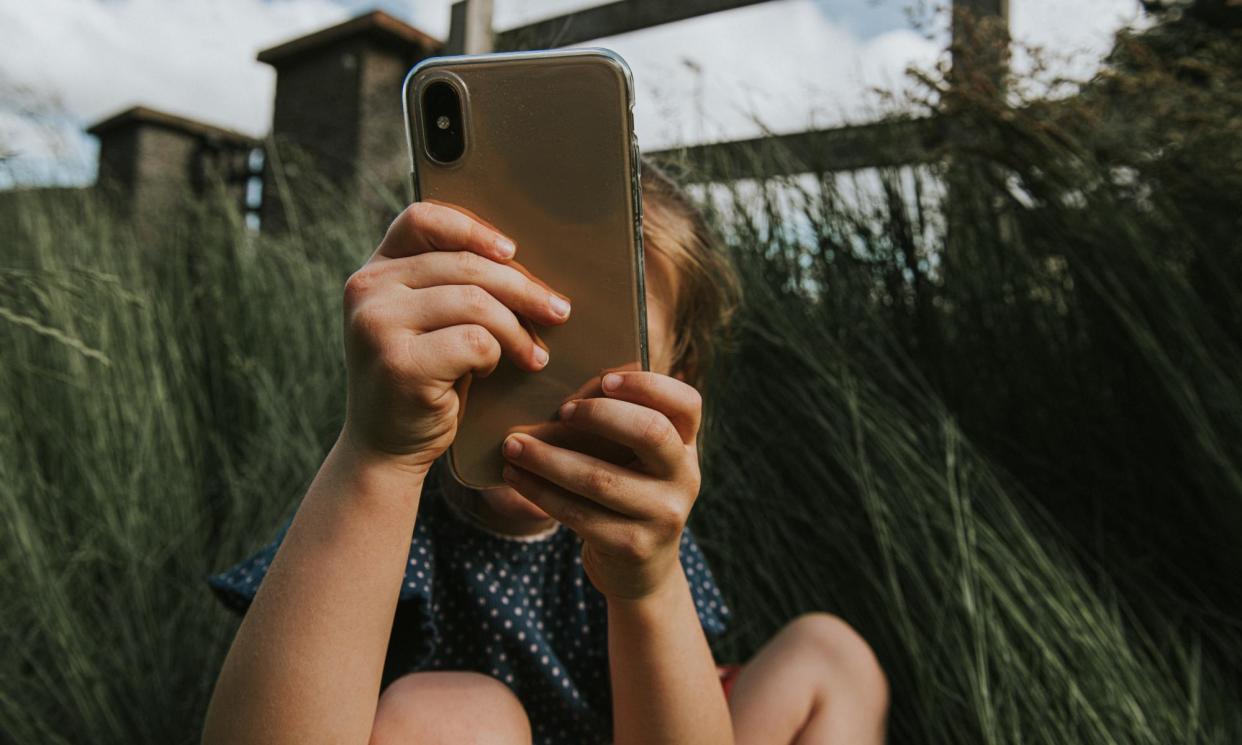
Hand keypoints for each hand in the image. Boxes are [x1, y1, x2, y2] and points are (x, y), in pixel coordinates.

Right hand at [339, 202, 571, 474]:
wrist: (386, 448)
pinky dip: (497, 354)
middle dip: (522, 289)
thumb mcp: (423, 322)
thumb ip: (446, 285)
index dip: (473, 229)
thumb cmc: (421, 380)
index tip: (512, 252)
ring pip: (477, 302)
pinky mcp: (399, 363)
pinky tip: (494, 369)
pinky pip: (476, 340)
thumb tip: (518, 258)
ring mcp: (378, 325)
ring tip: (534, 353)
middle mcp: (367, 290)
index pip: (422, 219)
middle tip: (558, 311)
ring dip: (517, 329)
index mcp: (375, 271)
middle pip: (465, 265)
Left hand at [500, 371, 701, 599]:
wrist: (639, 569)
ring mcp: (663, 516)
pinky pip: (578, 513)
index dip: (648, 384)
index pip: (686, 403)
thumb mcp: (640, 460)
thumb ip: (622, 424)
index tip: (605, 378)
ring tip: (513, 445)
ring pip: (601, 478)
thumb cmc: (628, 494)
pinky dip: (540, 492)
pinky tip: (515, 476)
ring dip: (548, 458)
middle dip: (598, 415)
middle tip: (561, 411)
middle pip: (650, 432)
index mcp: (687, 445)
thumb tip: (564, 384)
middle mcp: (684, 478)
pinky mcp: (632, 547)